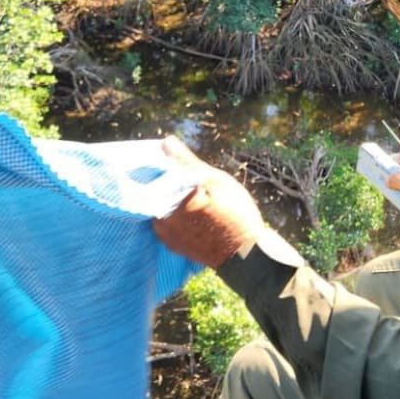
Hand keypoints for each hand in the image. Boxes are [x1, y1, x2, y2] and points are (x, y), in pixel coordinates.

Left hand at [153, 137, 265, 267]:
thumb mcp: (214, 181)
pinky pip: (167, 223)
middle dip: (166, 182)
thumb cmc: (235, 215)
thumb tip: (166, 142)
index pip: (153, 175)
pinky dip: (175, 215)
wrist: (247, 257)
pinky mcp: (173, 245)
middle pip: (155, 193)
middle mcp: (160, 219)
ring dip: (170, 199)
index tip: (169, 158)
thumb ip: (186, 162)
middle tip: (185, 176)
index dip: (161, 164)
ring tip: (191, 193)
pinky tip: (192, 211)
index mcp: (167, 200)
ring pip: (162, 208)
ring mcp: (165, 235)